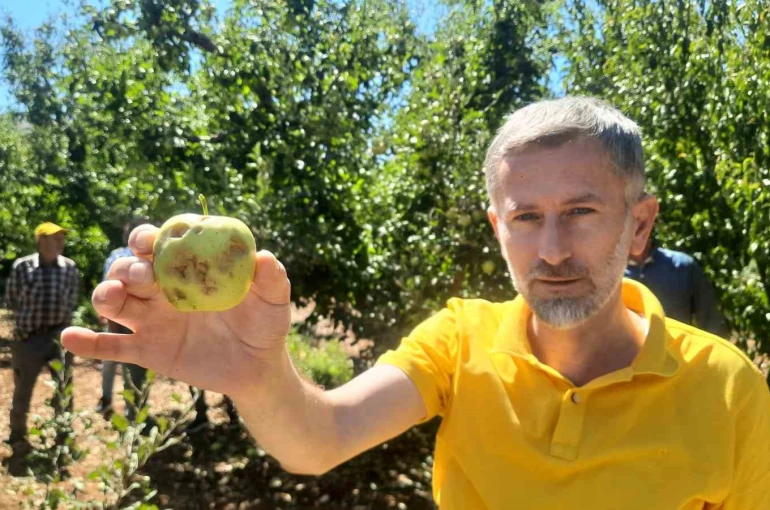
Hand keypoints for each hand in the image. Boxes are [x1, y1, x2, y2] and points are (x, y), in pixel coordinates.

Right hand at [62, 225, 291, 398]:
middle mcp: (163, 289)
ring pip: (114, 301)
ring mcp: (152, 320)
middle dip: (129, 267)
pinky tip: (71, 337)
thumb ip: (271, 278)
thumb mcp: (274, 300)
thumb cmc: (264, 324)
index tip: (150, 241)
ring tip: (112, 298)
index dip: (148, 237)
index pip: (158, 244)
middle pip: (129, 269)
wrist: (259, 367)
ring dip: (105, 294)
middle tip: (146, 277)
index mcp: (188, 268)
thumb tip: (264, 258)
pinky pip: (112, 347)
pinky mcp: (148, 350)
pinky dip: (88, 343)